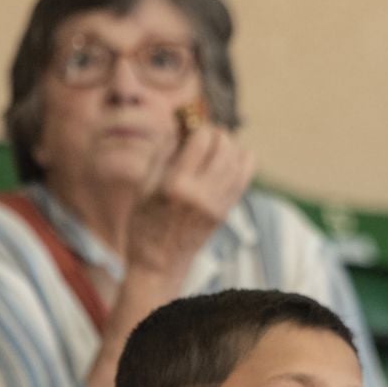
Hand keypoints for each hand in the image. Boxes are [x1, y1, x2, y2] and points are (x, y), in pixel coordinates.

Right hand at [121, 125, 255, 281]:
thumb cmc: (143, 223)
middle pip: (224, 146)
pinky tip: (233, 157)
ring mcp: (216, 205)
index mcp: (175, 184)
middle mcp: (200, 194)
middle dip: (217, 133)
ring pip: (238, 160)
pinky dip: (243, 161)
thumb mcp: (143, 185)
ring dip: (230, 145)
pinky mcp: (225, 213)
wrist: (158, 263)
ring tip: (217, 145)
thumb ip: (162, 152)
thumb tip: (180, 123)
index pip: (202, 139)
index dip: (198, 127)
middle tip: (206, 135)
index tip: (190, 129)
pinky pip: (244, 178)